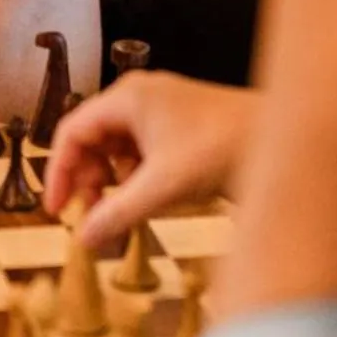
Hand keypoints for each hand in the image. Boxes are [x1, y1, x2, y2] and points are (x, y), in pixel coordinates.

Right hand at [44, 72, 252, 251]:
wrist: (279, 140)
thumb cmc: (220, 151)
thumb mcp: (161, 187)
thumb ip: (116, 214)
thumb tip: (83, 240)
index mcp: (127, 98)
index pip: (72, 131)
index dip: (58, 172)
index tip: (58, 208)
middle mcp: (140, 96)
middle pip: (92, 137)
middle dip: (87, 178)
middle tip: (91, 215)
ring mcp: (162, 108)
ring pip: (116, 145)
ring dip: (111, 179)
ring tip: (120, 211)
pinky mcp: (180, 124)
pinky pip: (140, 148)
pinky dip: (134, 174)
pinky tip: (146, 197)